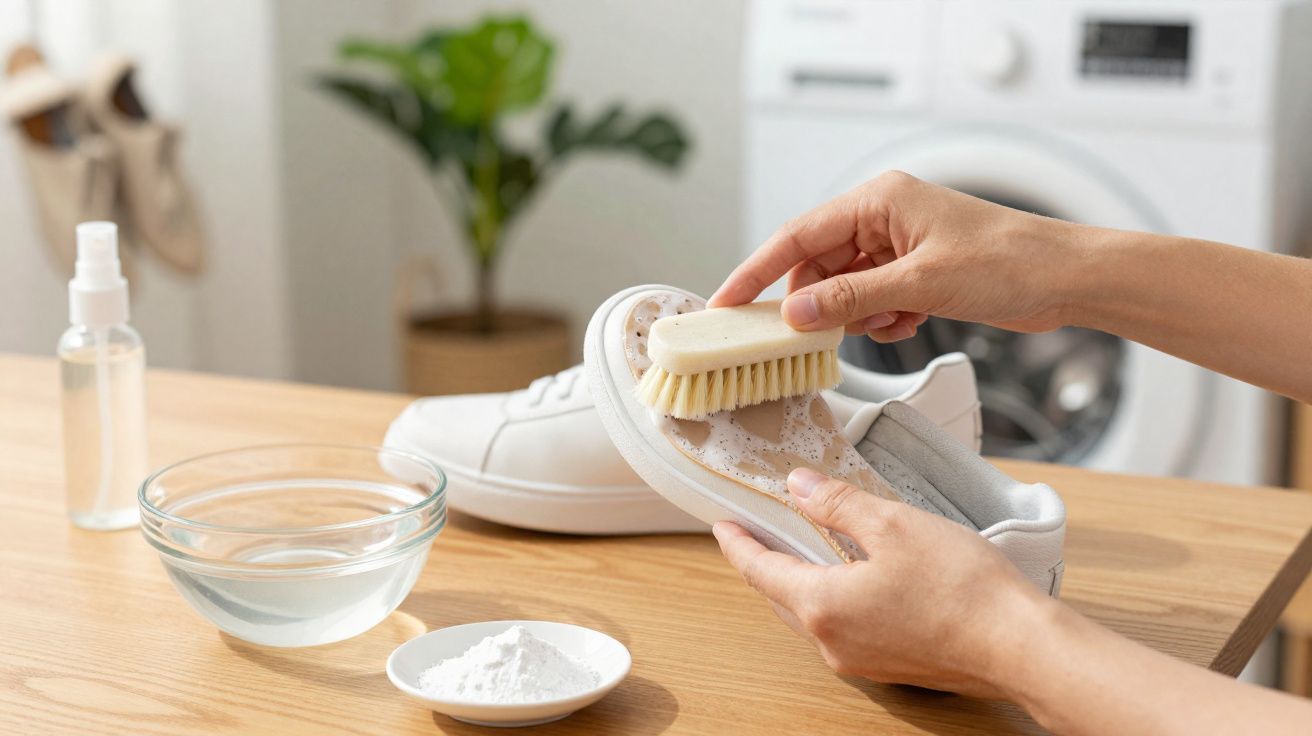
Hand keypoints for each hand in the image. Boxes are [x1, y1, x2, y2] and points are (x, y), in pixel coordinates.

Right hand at [709, 171, 1085, 340]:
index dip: (756, 270)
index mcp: (879, 201)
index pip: (798, 235)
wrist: (1066, 278)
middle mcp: (883, 216)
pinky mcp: (914, 270)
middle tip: (805, 337)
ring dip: (855, 314)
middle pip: (817, 264)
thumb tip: (796, 313)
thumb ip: (852, 298)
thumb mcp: (921, 283)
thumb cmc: (1010, 261)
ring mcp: (898, 244)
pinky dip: (880, 318)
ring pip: (844, 286)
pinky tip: (908, 321)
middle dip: (816, 303)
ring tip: (888, 321)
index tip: (726, 302)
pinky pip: (871, 299)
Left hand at [713, 467, 1050, 696]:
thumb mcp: (893, 525)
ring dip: (799, 580)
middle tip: (755, 532)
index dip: (738, 543)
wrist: (1021, 648)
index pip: (760, 570)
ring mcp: (860, 660)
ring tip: (800, 546)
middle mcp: (832, 642)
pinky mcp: (889, 666)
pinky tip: (850, 576)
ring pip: (811, 614)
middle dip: (764, 562)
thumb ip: (837, 504)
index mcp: (822, 606)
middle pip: (779, 596)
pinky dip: (832, 598)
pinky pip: (842, 627)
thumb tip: (797, 487)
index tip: (722, 524)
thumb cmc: (964, 589)